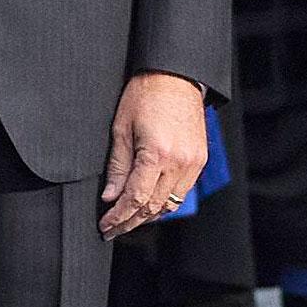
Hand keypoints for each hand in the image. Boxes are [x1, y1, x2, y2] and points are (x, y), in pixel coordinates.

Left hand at [98, 72, 208, 236]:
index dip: (118, 217)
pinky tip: (150, 203)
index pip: (135, 199)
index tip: (105, 226)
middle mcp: (179, 162)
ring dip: (149, 215)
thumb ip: (117, 167)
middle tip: (112, 230)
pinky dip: (165, 201)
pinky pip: (182, 191)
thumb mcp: (121, 128)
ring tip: (128, 220)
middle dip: (130, 222)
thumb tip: (110, 197)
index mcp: (156, 154)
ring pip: (170, 204)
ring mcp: (193, 162)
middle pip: (153, 207)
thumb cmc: (145, 94)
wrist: (176, 75)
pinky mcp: (200, 159)